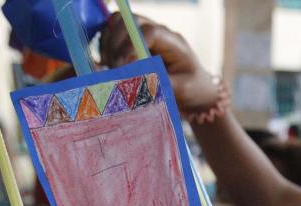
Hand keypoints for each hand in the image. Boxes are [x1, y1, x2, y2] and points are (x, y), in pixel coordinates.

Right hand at [99, 12, 220, 111]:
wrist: (195, 86)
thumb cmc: (192, 87)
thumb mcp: (182, 89)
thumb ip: (162, 83)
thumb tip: (138, 80)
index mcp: (173, 42)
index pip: (150, 32)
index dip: (133, 46)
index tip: (124, 66)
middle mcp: (158, 32)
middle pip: (131, 21)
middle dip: (117, 44)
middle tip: (114, 68)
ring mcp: (145, 33)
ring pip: (118, 22)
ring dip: (108, 43)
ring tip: (109, 66)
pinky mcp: (134, 40)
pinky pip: (113, 32)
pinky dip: (105, 45)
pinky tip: (106, 63)